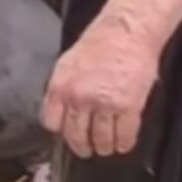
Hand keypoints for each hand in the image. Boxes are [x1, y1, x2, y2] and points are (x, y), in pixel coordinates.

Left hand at [41, 3, 160, 158]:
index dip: (61, 131)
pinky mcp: (129, 107)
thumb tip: (59, 110)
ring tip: (107, 147)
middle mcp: (79, 98)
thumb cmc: (99, 42)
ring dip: (104, 147)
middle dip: (82, 146)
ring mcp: (104, 104)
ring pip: (101, 140)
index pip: (52, 123)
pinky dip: (124, 144)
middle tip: (87, 149)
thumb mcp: (67, 63)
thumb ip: (62, 88)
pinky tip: (123, 143)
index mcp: (60, 86)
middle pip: (76, 136)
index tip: (67, 134)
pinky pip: (124, 136)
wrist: (126, 31)